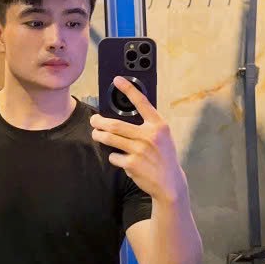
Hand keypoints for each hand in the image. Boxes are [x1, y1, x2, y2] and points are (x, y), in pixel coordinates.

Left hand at [90, 76, 187, 202]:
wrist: (170, 183)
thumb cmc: (164, 157)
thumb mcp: (163, 137)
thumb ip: (148, 126)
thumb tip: (125, 116)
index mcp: (159, 126)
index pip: (142, 102)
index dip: (128, 89)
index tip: (117, 80)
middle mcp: (149, 136)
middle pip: (115, 124)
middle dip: (99, 122)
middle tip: (94, 121)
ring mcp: (140, 151)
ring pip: (110, 139)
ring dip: (99, 136)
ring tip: (96, 135)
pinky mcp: (132, 165)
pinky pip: (113, 156)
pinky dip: (113, 156)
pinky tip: (120, 159)